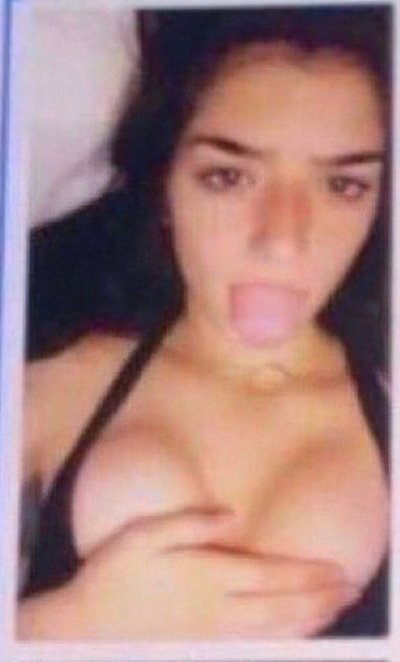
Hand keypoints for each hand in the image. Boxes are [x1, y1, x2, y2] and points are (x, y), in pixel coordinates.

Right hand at [68, 506, 359, 638]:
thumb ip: (190, 522)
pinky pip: (256, 648)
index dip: (307, 574)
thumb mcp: (143, 534)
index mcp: (206, 576)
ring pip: (275, 631)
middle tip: (351, 590)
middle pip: (282, 605)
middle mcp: (217, 609)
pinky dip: (285, 641)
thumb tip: (231, 515)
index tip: (336, 570)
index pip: (270, 575)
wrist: (85, 629)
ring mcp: (212, 635)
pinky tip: (298, 635)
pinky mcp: (204, 649)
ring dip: (311, 620)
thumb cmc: (113, 575)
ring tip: (337, 610)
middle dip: (320, 598)